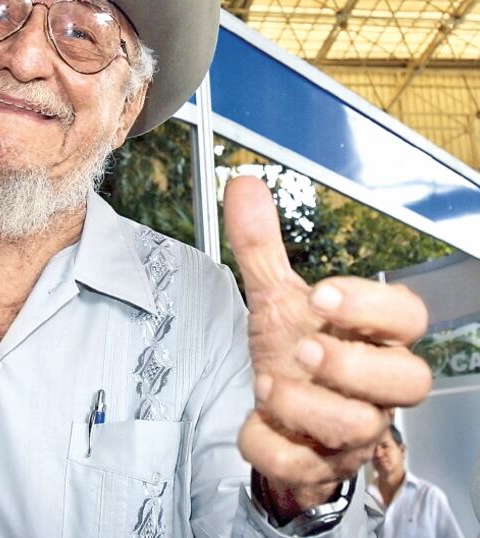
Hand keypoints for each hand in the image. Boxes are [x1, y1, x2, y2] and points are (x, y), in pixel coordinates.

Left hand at [224, 176, 431, 518]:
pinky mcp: (318, 466)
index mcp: (373, 337)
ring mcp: (351, 431)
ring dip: (308, 405)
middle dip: (354, 365)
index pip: (409, 317)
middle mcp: (374, 387)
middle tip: (305, 348)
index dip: (372, 305)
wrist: (280, 418)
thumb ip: (263, 247)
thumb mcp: (276, 298)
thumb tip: (244, 185)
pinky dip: (273, 447)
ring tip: (268, 380)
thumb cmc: (295, 353)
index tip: (324, 293)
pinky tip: (253, 423)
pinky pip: (306, 468)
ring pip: (358, 428)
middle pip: (407, 380)